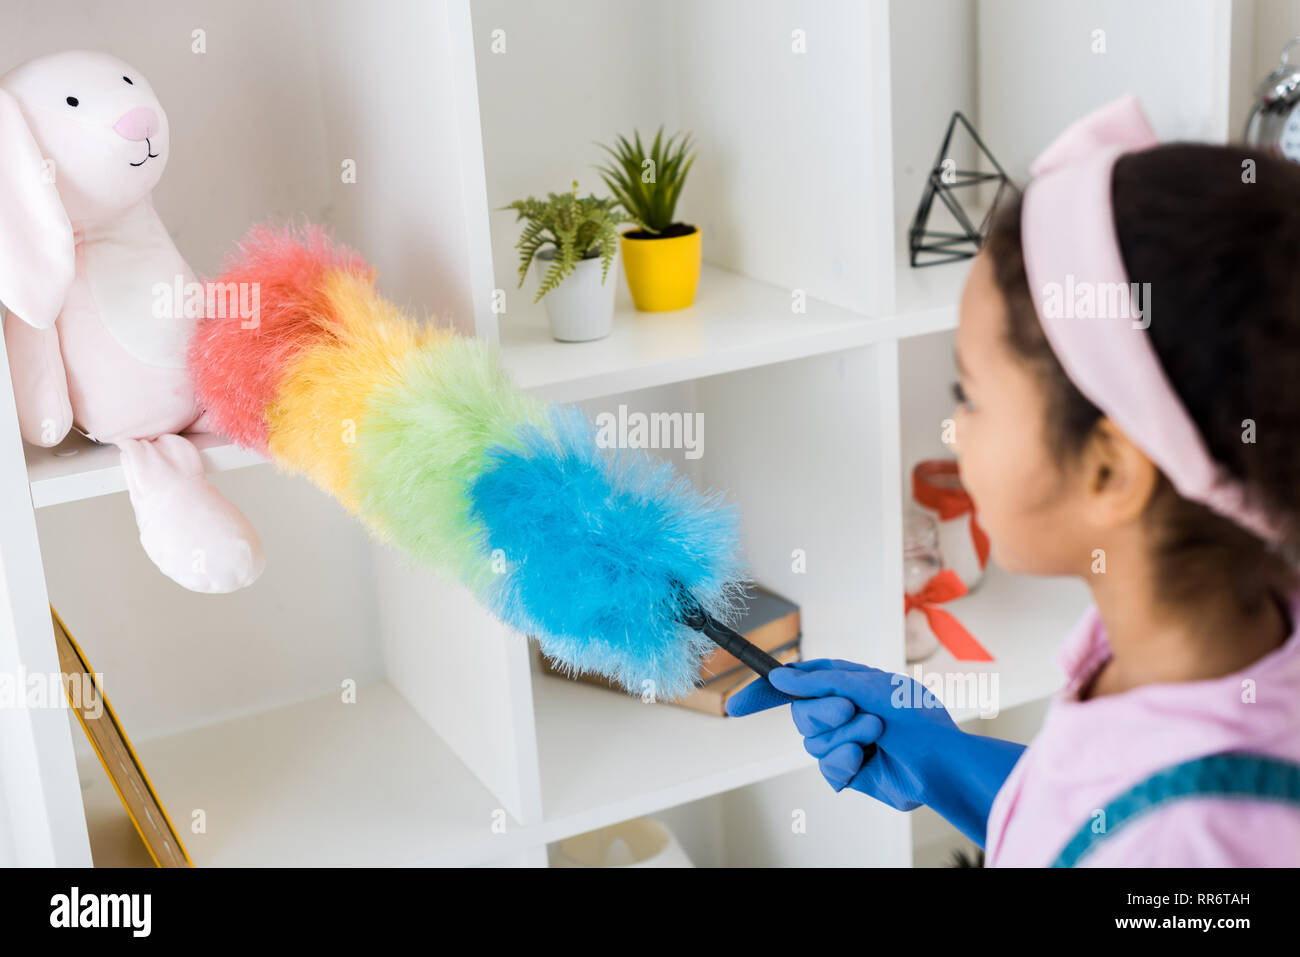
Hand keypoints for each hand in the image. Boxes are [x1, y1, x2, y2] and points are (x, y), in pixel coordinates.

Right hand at [727, 659, 1025, 846]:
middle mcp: (842, 710)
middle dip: (825, 713)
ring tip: (875, 735)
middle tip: (854, 710)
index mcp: (846, 682)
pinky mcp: (850, 770)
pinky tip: (866, 760)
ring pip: (812, 742)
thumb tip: (779, 678)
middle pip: (800, 712)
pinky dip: (845, 761)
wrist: (942, 763)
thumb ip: (819, 682)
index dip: (765, 692)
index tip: (736, 705)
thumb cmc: (914, 716)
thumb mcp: (866, 686)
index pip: (796, 682)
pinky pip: (826, 767)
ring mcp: (845, 740)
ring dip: (844, 736)